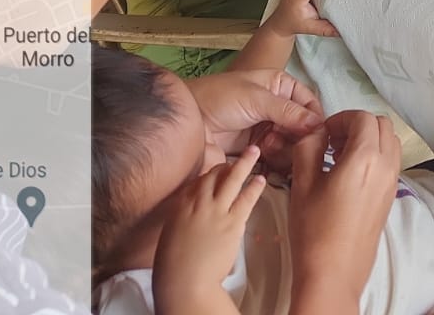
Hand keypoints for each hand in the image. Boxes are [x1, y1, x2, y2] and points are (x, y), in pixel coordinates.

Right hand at [151, 145, 265, 311]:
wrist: (184, 281)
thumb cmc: (174, 264)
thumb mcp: (172, 232)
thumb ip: (185, 217)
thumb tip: (196, 212)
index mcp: (180, 205)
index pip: (198, 181)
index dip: (210, 175)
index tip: (218, 172)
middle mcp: (198, 202)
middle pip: (215, 175)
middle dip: (228, 164)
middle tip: (239, 157)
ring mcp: (216, 211)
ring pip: (232, 179)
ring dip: (245, 163)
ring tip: (254, 152)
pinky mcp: (232, 223)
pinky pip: (246, 199)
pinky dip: (254, 187)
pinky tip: (261, 179)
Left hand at [187, 68, 322, 164]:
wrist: (186, 124)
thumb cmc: (218, 99)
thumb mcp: (256, 99)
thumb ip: (288, 112)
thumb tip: (318, 124)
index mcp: (279, 86)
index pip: (308, 102)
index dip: (315, 117)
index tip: (318, 133)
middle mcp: (276, 108)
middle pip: (303, 127)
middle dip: (300, 137)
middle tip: (287, 141)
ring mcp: (266, 130)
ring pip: (292, 145)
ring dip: (285, 149)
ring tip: (267, 146)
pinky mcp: (255, 151)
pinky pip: (276, 159)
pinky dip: (276, 162)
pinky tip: (263, 157)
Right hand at [288, 111, 400, 311]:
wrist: (333, 274)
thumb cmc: (314, 229)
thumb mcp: (303, 182)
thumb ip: (308, 147)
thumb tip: (315, 131)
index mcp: (366, 158)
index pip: (362, 118)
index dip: (340, 118)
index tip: (322, 133)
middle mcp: (386, 166)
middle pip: (381, 126)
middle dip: (357, 126)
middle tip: (331, 141)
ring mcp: (392, 183)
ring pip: (390, 143)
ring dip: (368, 140)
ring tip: (339, 157)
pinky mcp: (390, 198)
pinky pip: (390, 163)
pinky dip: (374, 157)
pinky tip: (348, 175)